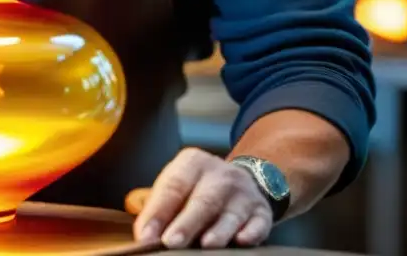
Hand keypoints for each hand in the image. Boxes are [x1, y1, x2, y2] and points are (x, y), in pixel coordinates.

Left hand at [124, 148, 273, 248]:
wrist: (245, 179)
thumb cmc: (199, 187)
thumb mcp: (178, 185)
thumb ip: (159, 207)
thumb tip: (144, 234)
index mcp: (192, 162)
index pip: (173, 186)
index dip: (159, 212)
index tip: (146, 235)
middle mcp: (220, 174)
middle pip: (202, 200)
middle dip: (186, 223)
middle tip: (171, 243)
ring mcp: (243, 192)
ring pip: (230, 213)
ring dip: (218, 231)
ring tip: (206, 245)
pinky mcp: (262, 210)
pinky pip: (259, 222)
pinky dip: (251, 232)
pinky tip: (242, 241)